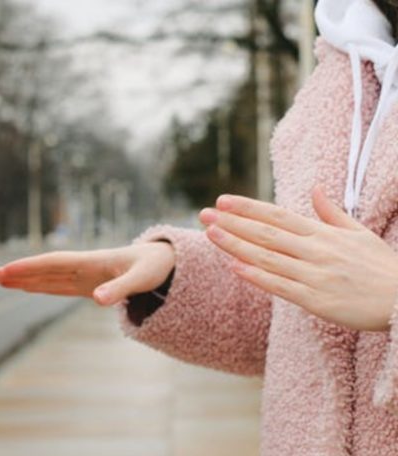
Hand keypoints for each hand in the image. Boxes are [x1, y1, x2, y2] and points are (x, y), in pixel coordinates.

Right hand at [0, 242, 174, 305]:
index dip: (30, 267)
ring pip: (48, 276)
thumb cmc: (154, 267)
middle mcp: (83, 267)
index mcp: (91, 262)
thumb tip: (97, 300)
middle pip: (44, 269)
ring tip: (1, 279)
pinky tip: (28, 286)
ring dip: (25, 278)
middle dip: (19, 272)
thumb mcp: (141, 279)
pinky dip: (41, 285)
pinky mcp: (89, 284)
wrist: (164, 261)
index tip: (7, 270)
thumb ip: (119, 289)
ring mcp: (84, 275)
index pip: (53, 264)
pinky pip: (58, 285)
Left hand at [199, 186, 397, 331]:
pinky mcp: (318, 301)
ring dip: (237, 245)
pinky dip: (258, 277)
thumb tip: (315, 189)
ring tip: (211, 234)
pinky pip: (282, 287)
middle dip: (233, 223)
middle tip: (204, 214)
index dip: (248, 208)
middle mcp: (316, 251)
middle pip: (266, 234)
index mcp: (323, 234)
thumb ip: (332, 213)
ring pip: (268, 257)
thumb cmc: (382, 267)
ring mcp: (316, 275)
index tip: (223, 201)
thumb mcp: (359, 233)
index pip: (278, 216)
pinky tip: (236, 267)